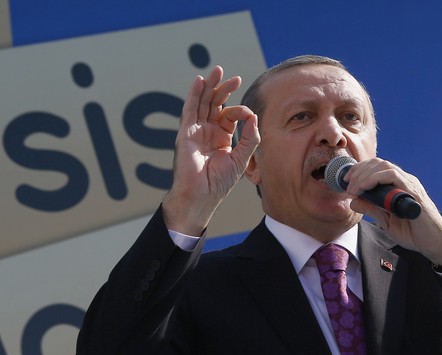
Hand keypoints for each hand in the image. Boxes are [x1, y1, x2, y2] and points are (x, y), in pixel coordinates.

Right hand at [162, 66, 259, 234]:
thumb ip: (250, 139)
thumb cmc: (220, 182)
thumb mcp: (241, 159)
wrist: (202, 195)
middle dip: (223, 89)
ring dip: (210, 86)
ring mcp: (196, 131)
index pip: (229, 116)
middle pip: (214, 104)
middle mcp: (207, 131)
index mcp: (221, 137)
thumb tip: (254, 117)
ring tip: (217, 71)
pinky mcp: (186, 133)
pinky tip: (200, 81)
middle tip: (234, 77)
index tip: (248, 117)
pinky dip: (194, 95)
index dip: (240, 111)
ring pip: (202, 103)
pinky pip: (190, 110)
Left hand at [344, 158, 441, 264]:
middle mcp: (405, 181)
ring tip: (353, 188)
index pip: (377, 167)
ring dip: (364, 175)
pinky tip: (365, 188)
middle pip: (378, 163)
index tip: (346, 180)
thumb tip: (353, 201)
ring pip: (384, 166)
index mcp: (398, 186)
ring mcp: (410, 185)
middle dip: (358, 170)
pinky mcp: (413, 192)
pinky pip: (393, 176)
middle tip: (347, 184)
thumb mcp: (386, 221)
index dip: (359, 169)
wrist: (434, 244)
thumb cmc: (414, 233)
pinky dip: (375, 178)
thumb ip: (372, 209)